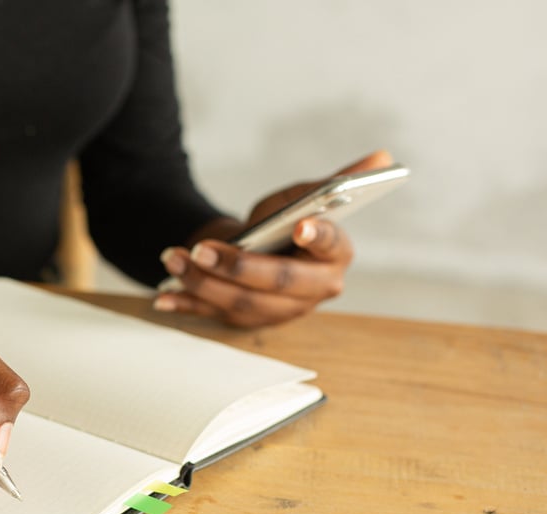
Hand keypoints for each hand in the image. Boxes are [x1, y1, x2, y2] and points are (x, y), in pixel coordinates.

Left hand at [154, 150, 393, 327]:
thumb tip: (384, 157)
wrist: (254, 250)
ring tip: (174, 259)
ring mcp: (280, 312)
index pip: (331, 246)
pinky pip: (214, 317)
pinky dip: (187, 306)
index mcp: (335, 257)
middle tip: (201, 249)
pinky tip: (163, 298)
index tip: (299, 224)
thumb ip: (334, 183)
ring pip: (242, 303)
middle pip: (278, 282)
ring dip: (203, 283)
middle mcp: (313, 291)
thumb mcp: (301, 198)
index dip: (316, 236)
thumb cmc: (281, 223)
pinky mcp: (246, 323)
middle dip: (238, 267)